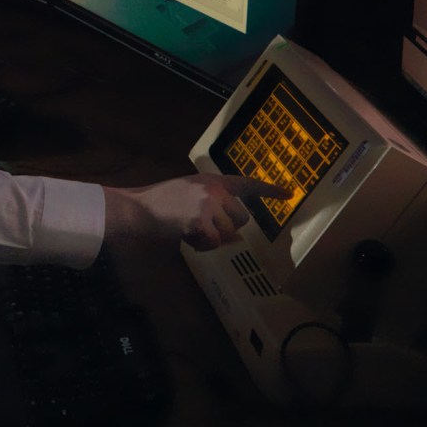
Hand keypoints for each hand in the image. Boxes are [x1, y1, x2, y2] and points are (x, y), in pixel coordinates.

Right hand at [103, 174, 289, 252]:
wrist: (137, 208)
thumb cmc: (158, 204)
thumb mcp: (189, 196)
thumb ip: (213, 209)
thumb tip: (237, 237)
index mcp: (211, 180)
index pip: (246, 184)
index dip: (269, 190)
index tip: (289, 193)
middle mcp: (213, 189)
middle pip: (241, 218)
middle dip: (226, 229)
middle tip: (201, 229)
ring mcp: (208, 204)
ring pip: (229, 233)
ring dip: (212, 240)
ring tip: (189, 232)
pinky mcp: (201, 220)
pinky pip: (214, 242)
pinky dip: (202, 246)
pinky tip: (186, 238)